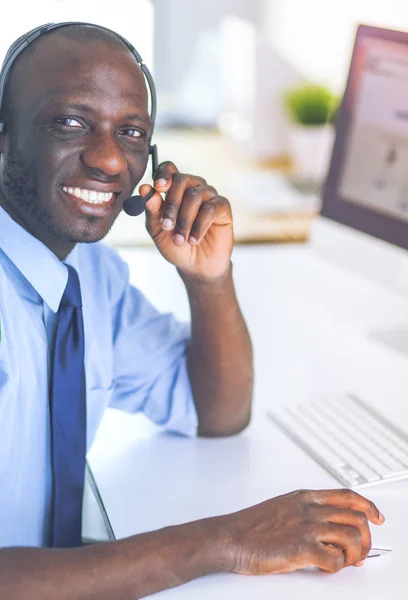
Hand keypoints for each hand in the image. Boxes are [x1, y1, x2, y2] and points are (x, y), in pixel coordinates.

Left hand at [139, 161, 232, 279]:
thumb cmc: (175, 244)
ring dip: (184, 220)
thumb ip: (152, 209)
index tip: (158, 188)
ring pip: (195, 196)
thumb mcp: (158, 229)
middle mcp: (192, 187)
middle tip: (166, 226)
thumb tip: (145, 189)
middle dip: (171, 204)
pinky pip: (210, 209)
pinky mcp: (222, 207)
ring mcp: (209, 195)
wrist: (195, 266)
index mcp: (174, 188)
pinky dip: (199, 226)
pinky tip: (193, 240)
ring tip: (180, 240)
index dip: (163, 174)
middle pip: (182, 180)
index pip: (169, 168)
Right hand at [220, 489, 383, 574]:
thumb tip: (329, 527)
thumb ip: (307, 511)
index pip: (348, 496)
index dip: (368, 506)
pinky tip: (326, 566)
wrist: (231, 537)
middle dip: (366, 538)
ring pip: (353, 538)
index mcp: (306, 497)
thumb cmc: (253, 525)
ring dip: (355, 554)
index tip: (377, 517)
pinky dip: (337, 567)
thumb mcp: (283, 506)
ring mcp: (307, 527)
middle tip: (360, 552)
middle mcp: (310, 509)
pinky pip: (336, 559)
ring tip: (345, 562)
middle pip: (357, 518)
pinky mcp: (302, 548)